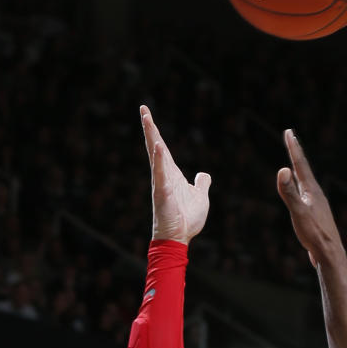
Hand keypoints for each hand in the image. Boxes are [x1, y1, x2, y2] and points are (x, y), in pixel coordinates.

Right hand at [140, 105, 210, 243]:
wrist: (179, 238)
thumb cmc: (187, 220)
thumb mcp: (201, 197)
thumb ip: (202, 183)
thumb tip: (204, 174)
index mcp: (172, 174)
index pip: (162, 148)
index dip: (155, 131)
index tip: (147, 114)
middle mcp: (164, 175)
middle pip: (155, 145)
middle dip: (149, 127)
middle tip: (143, 108)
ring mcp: (161, 182)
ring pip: (155, 155)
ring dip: (151, 136)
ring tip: (146, 118)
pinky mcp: (162, 192)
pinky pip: (160, 173)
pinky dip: (159, 159)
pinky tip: (157, 145)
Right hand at [276, 129, 342, 266]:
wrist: (330, 253)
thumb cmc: (314, 234)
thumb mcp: (298, 212)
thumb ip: (289, 192)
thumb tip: (282, 170)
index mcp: (312, 190)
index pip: (300, 164)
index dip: (293, 147)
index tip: (289, 131)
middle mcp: (316, 194)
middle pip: (304, 170)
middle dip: (296, 154)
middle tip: (291, 139)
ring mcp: (318, 205)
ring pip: (306, 183)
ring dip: (299, 171)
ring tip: (295, 164)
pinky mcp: (317, 216)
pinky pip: (306, 196)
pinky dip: (300, 188)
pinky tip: (301, 195)